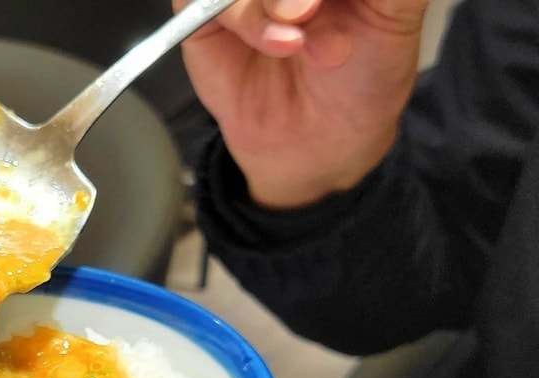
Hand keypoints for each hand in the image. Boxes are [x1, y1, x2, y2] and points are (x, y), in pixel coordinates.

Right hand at [174, 0, 428, 206]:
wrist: (323, 144)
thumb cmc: (362, 76)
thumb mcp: (396, 11)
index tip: (324, 6)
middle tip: (311, 8)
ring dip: (272, 1)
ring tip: (302, 35)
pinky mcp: (202, 15)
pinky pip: (199, 1)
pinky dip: (245, 17)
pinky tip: (278, 41)